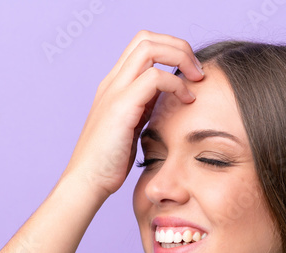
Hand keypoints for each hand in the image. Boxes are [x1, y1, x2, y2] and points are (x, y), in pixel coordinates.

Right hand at [60, 30, 204, 200]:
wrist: (87, 182)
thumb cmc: (109, 163)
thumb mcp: (131, 127)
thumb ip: (145, 108)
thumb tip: (169, 100)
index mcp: (115, 84)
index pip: (143, 46)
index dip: (170, 50)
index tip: (190, 73)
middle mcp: (113, 81)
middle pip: (147, 38)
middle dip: (179, 47)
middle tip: (198, 71)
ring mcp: (114, 91)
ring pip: (150, 49)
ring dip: (181, 58)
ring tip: (197, 80)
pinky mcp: (121, 107)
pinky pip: (154, 78)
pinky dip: (177, 84)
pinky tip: (188, 101)